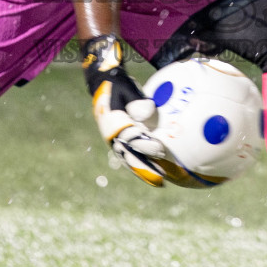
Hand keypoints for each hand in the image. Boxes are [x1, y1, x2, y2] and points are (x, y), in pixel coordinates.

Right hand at [81, 35, 171, 186]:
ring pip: (130, 160)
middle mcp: (113, 136)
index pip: (130, 137)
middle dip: (144, 167)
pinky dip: (143, 165)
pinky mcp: (122, 143)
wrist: (105, 86)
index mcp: (112, 123)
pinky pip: (133, 156)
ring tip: (160, 181)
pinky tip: (158, 172)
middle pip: (129, 155)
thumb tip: (149, 111)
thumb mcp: (125, 88)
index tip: (160, 149)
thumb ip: (136, 100)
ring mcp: (116, 142)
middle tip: (161, 177)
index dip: (145, 144)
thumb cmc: (118, 85)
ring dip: (144, 171)